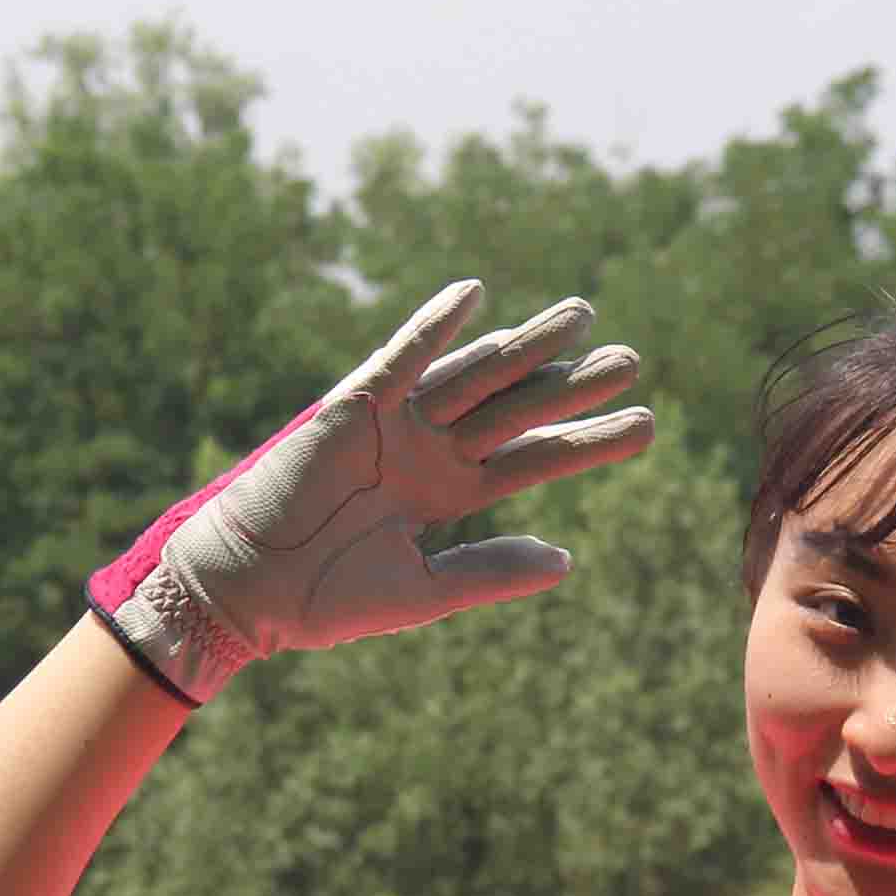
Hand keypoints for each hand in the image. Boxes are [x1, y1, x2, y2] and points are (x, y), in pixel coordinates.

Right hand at [87, 282, 652, 702]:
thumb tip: (566, 559)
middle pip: (517, 408)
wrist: (248, 591)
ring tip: (581, 318)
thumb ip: (489, 571)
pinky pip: (400, 356)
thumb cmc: (327, 599)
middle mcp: (431, 451)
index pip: (534, 459)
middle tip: (629, 359)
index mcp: (451, 494)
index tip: (647, 425)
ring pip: (474, 375)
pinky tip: (475, 295)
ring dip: (524, 346)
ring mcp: (396, 424)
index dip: (588, 442)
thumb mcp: (422, 591)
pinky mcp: (353, 406)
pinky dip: (435, 325)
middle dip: (571, 385)